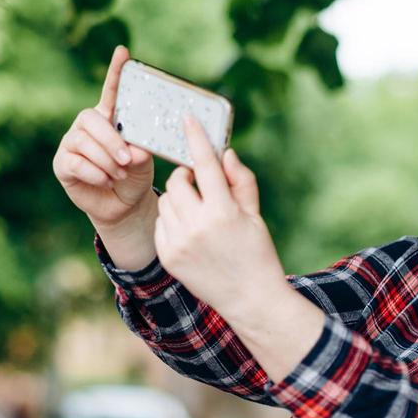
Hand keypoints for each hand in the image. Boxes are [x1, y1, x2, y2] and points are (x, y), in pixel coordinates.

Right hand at [52, 44, 156, 228]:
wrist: (123, 206)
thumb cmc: (134, 177)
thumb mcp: (144, 163)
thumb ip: (141, 151)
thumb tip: (135, 150)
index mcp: (110, 118)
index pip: (111, 91)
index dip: (116, 71)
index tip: (123, 52)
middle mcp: (88, 126)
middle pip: (91, 119)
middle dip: (111, 140)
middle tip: (127, 160)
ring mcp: (72, 143)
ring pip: (83, 142)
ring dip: (105, 160)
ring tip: (119, 175)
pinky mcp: (63, 163)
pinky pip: (75, 162)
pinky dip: (94, 173)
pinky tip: (104, 181)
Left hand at [153, 115, 285, 317]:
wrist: (249, 298)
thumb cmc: (257, 253)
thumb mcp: (255, 215)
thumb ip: (241, 181)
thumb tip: (225, 153)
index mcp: (223, 212)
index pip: (204, 165)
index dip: (196, 138)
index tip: (187, 119)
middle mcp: (197, 226)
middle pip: (177, 181)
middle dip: (186, 177)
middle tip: (198, 184)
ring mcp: (179, 242)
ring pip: (166, 201)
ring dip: (178, 199)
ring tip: (197, 213)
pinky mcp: (167, 256)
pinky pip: (161, 223)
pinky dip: (172, 220)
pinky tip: (190, 232)